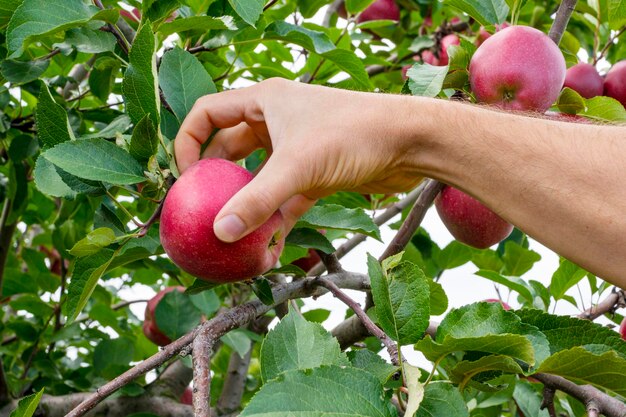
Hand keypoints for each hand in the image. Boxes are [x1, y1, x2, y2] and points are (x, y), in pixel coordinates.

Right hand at [175, 78, 422, 242]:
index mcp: (265, 101)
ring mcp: (297, 147)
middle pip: (230, 149)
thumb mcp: (299, 167)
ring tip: (233, 237)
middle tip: (203, 213)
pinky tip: (269, 248)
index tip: (186, 180)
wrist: (412, 142)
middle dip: (216, 181)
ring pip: (259, 177)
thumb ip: (257, 201)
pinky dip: (275, 220)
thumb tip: (220, 234)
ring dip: (247, 206)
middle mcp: (277, 121)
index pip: (207, 113)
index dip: (187, 143)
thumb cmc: (355, 135)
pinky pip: (285, 197)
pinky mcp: (317, 172)